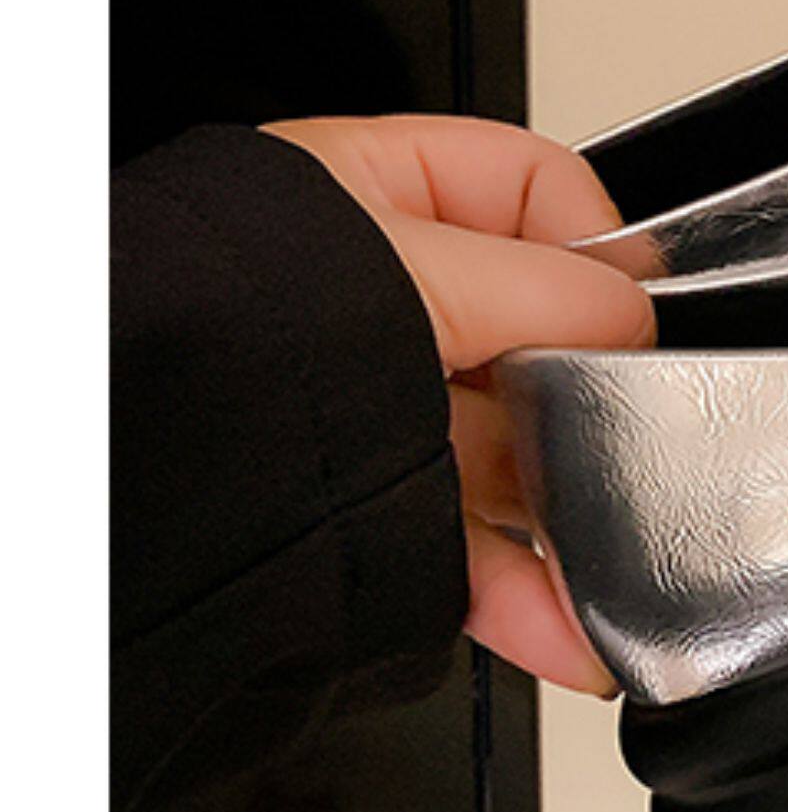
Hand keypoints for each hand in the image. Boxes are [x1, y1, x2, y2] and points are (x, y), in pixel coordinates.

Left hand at [265, 115, 654, 697]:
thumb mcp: (410, 274)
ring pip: (501, 453)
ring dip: (566, 510)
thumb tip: (633, 316)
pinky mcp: (359, 510)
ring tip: (613, 548)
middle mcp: (367, 300)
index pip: (528, 191)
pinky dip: (519, 590)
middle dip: (588, 396)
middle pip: (528, 338)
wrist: (125, 472)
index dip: (596, 245)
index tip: (639, 306)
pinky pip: (461, 546)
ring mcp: (366, 410)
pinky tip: (563, 620)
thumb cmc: (216, 334)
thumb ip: (543, 289)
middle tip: (632, 425)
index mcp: (367, 194)